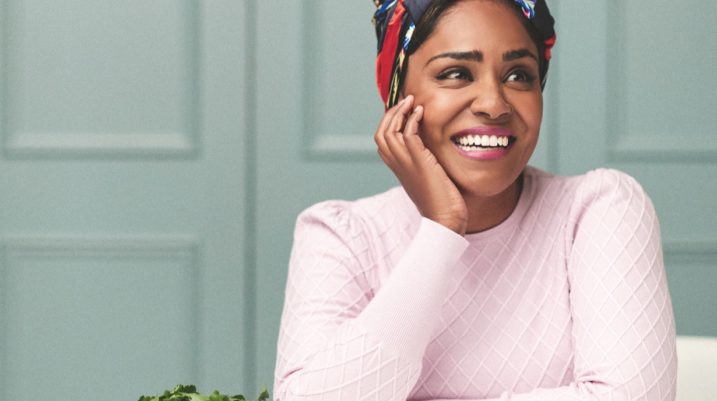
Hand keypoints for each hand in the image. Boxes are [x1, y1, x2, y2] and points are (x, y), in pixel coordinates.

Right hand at [374, 96, 467, 234]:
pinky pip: (407, 134)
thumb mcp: (428, 176)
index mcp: (397, 168)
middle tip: (406, 100)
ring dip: (399, 112)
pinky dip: (411, 119)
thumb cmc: (442, 202)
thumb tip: (431, 147)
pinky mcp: (418, 162)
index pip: (382, 140)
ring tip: (412, 101)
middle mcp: (397, 165)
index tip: (403, 110)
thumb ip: (424, 161)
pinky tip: (421, 112)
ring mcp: (405, 163)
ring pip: (389, 131)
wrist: (445, 219)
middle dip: (391, 113)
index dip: (389, 122)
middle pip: (381, 133)